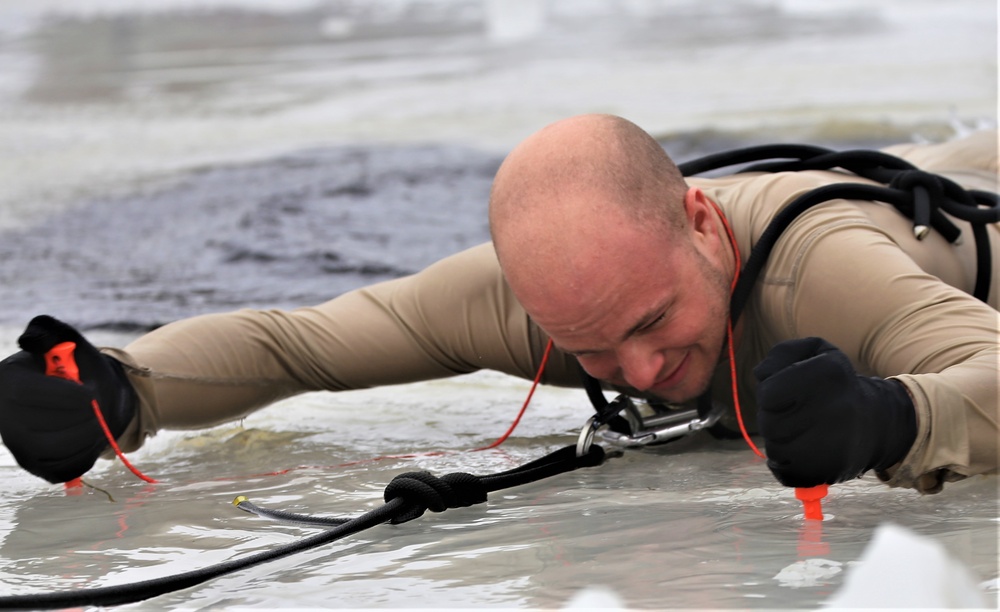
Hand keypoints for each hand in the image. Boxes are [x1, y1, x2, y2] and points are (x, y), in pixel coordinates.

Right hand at [0, 316, 136, 482]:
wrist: (87, 393)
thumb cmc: (76, 365)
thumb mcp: (64, 338)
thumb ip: (48, 331)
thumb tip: (30, 342)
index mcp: (7, 380)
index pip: (24, 394)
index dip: (62, 397)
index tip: (90, 394)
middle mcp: (4, 415)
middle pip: (42, 428)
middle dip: (82, 417)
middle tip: (99, 406)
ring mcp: (18, 443)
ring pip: (57, 450)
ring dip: (89, 434)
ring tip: (98, 418)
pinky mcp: (36, 463)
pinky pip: (65, 467)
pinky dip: (88, 452)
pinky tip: (92, 434)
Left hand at [753, 337, 916, 486]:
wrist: (876, 422)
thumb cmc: (834, 384)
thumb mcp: (815, 353)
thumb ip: (781, 353)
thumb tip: (761, 374)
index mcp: (829, 374)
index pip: (769, 394)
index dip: (769, 393)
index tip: (784, 392)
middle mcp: (836, 410)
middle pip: (769, 423)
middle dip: (772, 417)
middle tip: (791, 413)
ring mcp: (835, 446)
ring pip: (775, 450)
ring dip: (779, 441)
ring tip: (801, 431)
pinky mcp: (830, 473)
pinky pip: (785, 473)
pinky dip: (785, 464)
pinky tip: (803, 451)